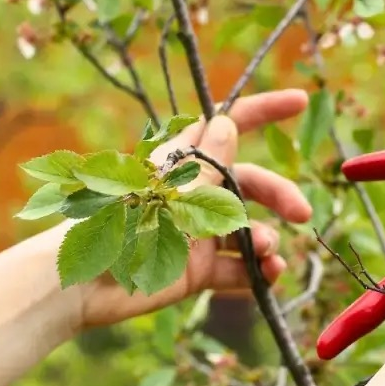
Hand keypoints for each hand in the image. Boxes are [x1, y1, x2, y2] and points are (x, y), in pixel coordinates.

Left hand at [29, 90, 313, 329]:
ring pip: (246, 230)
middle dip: (279, 195)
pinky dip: (256, 273)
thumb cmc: (118, 229)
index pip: (228, 127)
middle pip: (250, 185)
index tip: (299, 102)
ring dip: (266, 240)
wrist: (82, 283)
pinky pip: (236, 268)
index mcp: (182, 163)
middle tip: (303, 213)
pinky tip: (269, 277)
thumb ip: (206, 165)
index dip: (263, 112)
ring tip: (268, 254)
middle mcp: (193, 195)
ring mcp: (195, 233)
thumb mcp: (170, 191)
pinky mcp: (195, 270)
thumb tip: (228, 120)